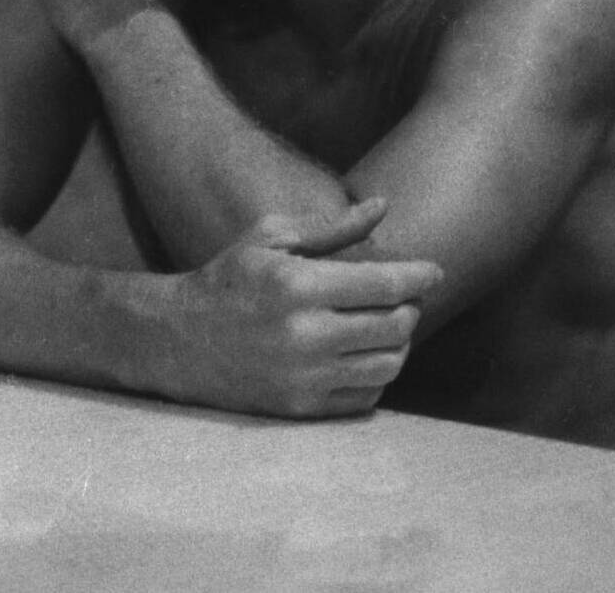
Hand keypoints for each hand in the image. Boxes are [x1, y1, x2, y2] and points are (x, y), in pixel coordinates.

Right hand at [148, 198, 440, 418]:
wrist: (180, 340)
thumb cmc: (228, 280)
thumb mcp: (269, 239)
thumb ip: (331, 227)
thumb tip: (383, 207)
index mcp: (297, 286)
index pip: (385, 284)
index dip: (419, 276)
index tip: (434, 272)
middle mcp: (305, 335)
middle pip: (396, 326)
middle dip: (410, 309)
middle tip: (402, 298)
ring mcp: (305, 377)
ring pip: (389, 365)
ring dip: (399, 343)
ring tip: (386, 326)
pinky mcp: (303, 407)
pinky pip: (367, 396)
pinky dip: (377, 374)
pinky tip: (363, 354)